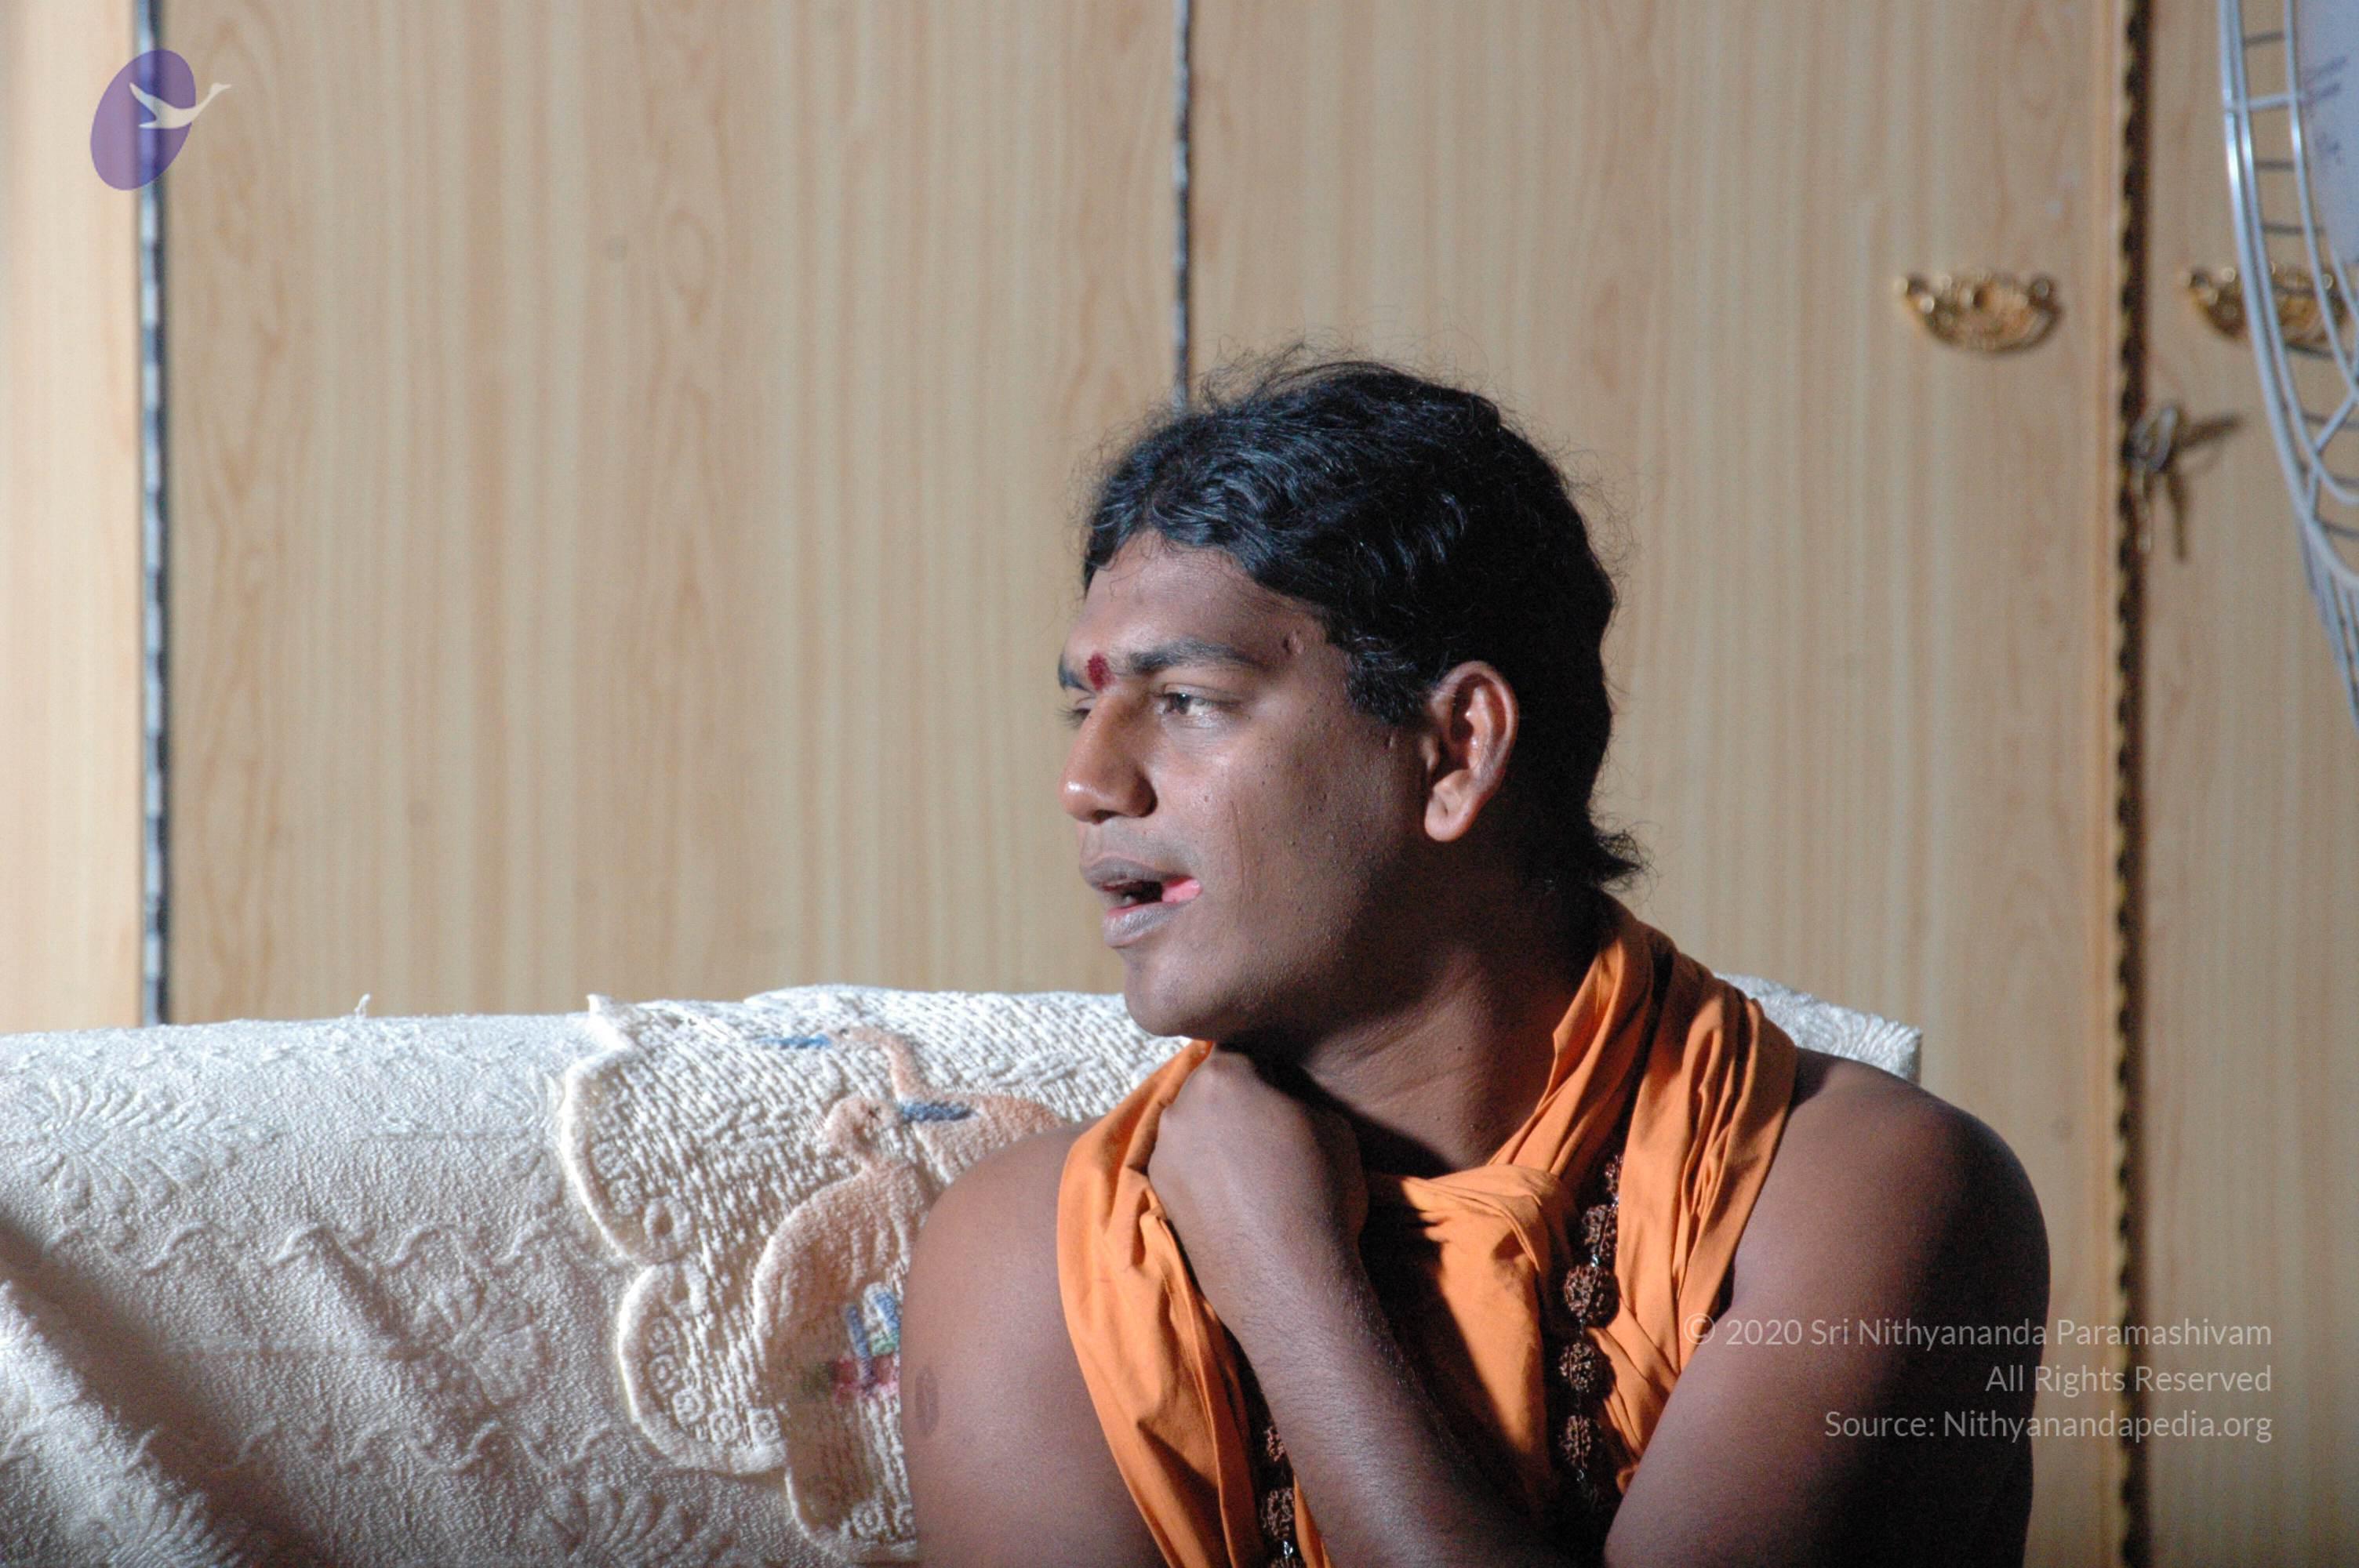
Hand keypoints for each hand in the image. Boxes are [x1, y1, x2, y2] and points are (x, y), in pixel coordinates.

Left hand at [1145, 1047, 1369, 1330]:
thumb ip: (1295, 1093)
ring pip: (1192, 1125)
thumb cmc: (1319, 1192)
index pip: (1244, 1051)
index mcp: (1223, 1075)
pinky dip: (1201, 1170)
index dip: (1269, 1070)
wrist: (1287, 1279)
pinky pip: (1182, 1163)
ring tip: (1248, 1169)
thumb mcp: (1331, 1122)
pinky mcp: (1157, 1192)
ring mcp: (1163, 1151)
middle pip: (1210, 1086)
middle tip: (1268, 1132)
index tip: (1285, 1092)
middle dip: (1236, 1100)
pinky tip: (1229, 1194)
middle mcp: (1180, 1105)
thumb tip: (1279, 1093)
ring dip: (1215, 1135)